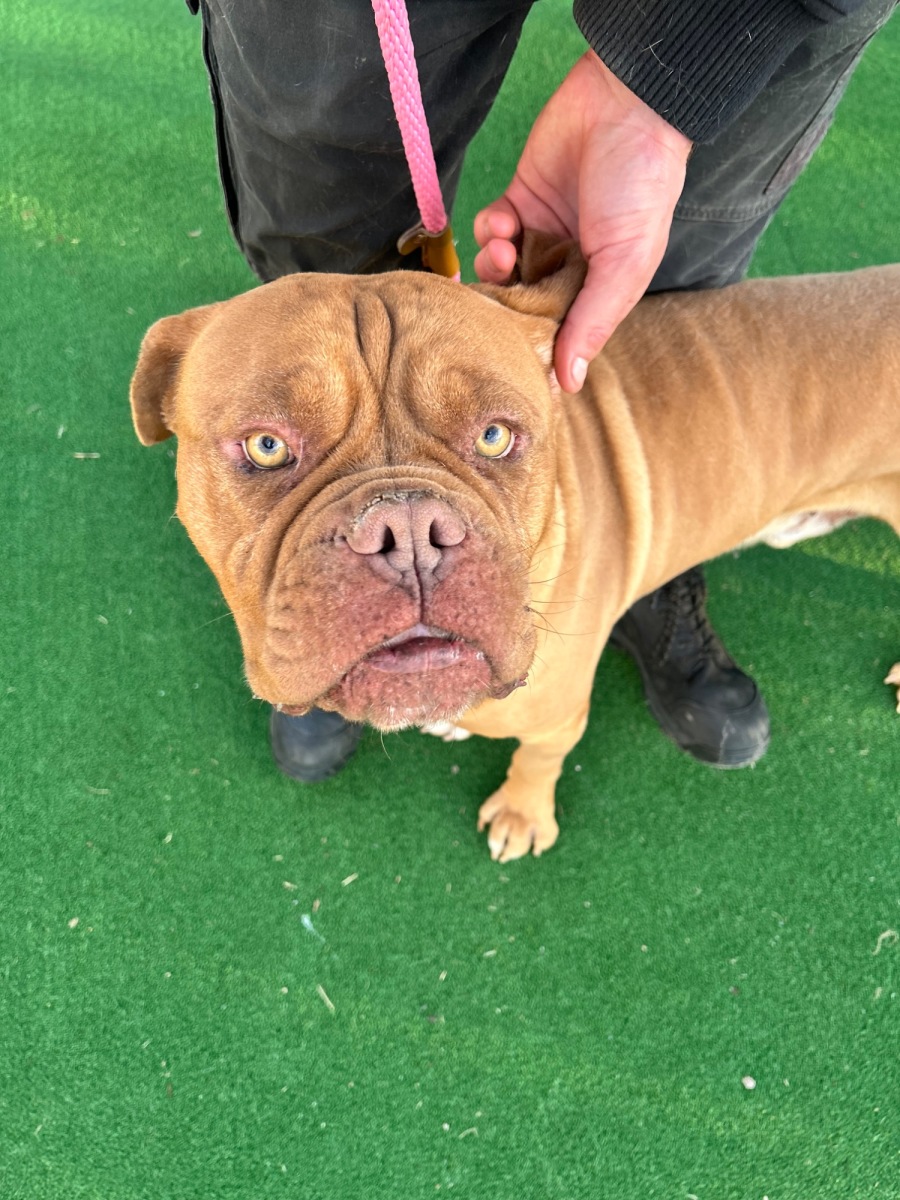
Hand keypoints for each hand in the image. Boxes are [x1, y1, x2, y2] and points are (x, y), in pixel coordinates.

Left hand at [474, 50, 691, 392]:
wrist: (624, 105)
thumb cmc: (640, 187)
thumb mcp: (623, 265)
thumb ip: (592, 323)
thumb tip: (569, 384)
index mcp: (598, 290)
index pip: (559, 334)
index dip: (535, 348)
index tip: (514, 361)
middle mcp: (567, 268)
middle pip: (521, 307)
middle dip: (504, 310)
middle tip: (497, 305)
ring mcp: (541, 234)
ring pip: (499, 272)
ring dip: (494, 269)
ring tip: (507, 252)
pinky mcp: (519, 201)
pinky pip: (491, 230)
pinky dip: (489, 230)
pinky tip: (504, 221)